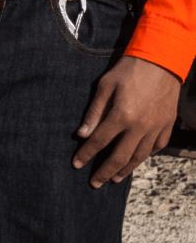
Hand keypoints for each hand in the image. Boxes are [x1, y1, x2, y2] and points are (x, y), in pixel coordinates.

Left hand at [73, 55, 179, 186]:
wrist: (161, 59)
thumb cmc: (130, 69)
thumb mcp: (106, 84)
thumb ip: (94, 111)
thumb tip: (82, 134)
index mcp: (121, 115)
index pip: (99, 141)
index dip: (86, 154)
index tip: (76, 164)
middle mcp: (139, 126)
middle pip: (119, 157)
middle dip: (104, 172)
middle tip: (94, 183)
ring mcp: (155, 127)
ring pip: (139, 157)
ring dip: (125, 169)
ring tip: (114, 178)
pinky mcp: (167, 124)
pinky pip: (156, 147)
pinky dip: (146, 156)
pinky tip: (138, 159)